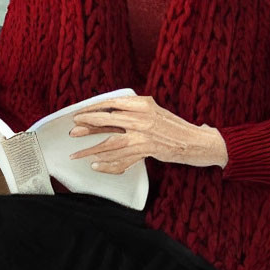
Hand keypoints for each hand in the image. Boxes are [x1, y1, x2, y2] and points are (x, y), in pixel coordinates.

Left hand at [69, 96, 227, 174]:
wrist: (195, 141)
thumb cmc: (175, 126)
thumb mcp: (155, 111)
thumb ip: (135, 111)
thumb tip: (110, 114)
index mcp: (143, 104)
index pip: (112, 104)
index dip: (94, 109)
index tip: (80, 113)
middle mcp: (142, 118)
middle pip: (108, 121)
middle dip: (87, 126)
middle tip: (73, 130)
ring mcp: (144, 135)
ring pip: (110, 143)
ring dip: (91, 149)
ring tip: (76, 154)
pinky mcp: (147, 150)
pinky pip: (122, 159)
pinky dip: (107, 164)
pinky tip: (96, 166)